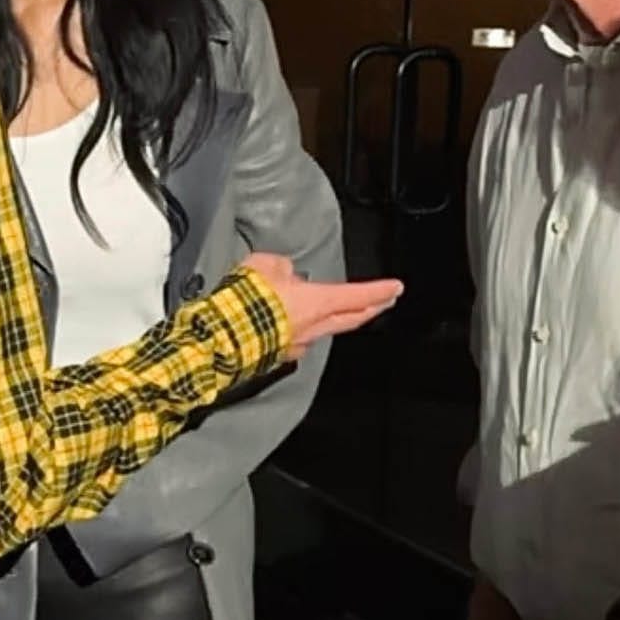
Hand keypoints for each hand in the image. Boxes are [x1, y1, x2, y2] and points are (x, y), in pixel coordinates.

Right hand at [239, 252, 401, 355]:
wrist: (224, 334)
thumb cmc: (246, 301)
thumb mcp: (266, 265)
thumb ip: (282, 268)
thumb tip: (284, 273)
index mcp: (317, 302)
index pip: (358, 296)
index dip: (380, 291)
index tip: (396, 288)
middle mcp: (314, 327)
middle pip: (352, 319)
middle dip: (371, 310)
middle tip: (383, 304)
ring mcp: (297, 344)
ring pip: (325, 332)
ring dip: (334, 321)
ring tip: (336, 310)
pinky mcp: (278, 355)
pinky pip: (297, 340)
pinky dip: (302, 330)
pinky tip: (293, 325)